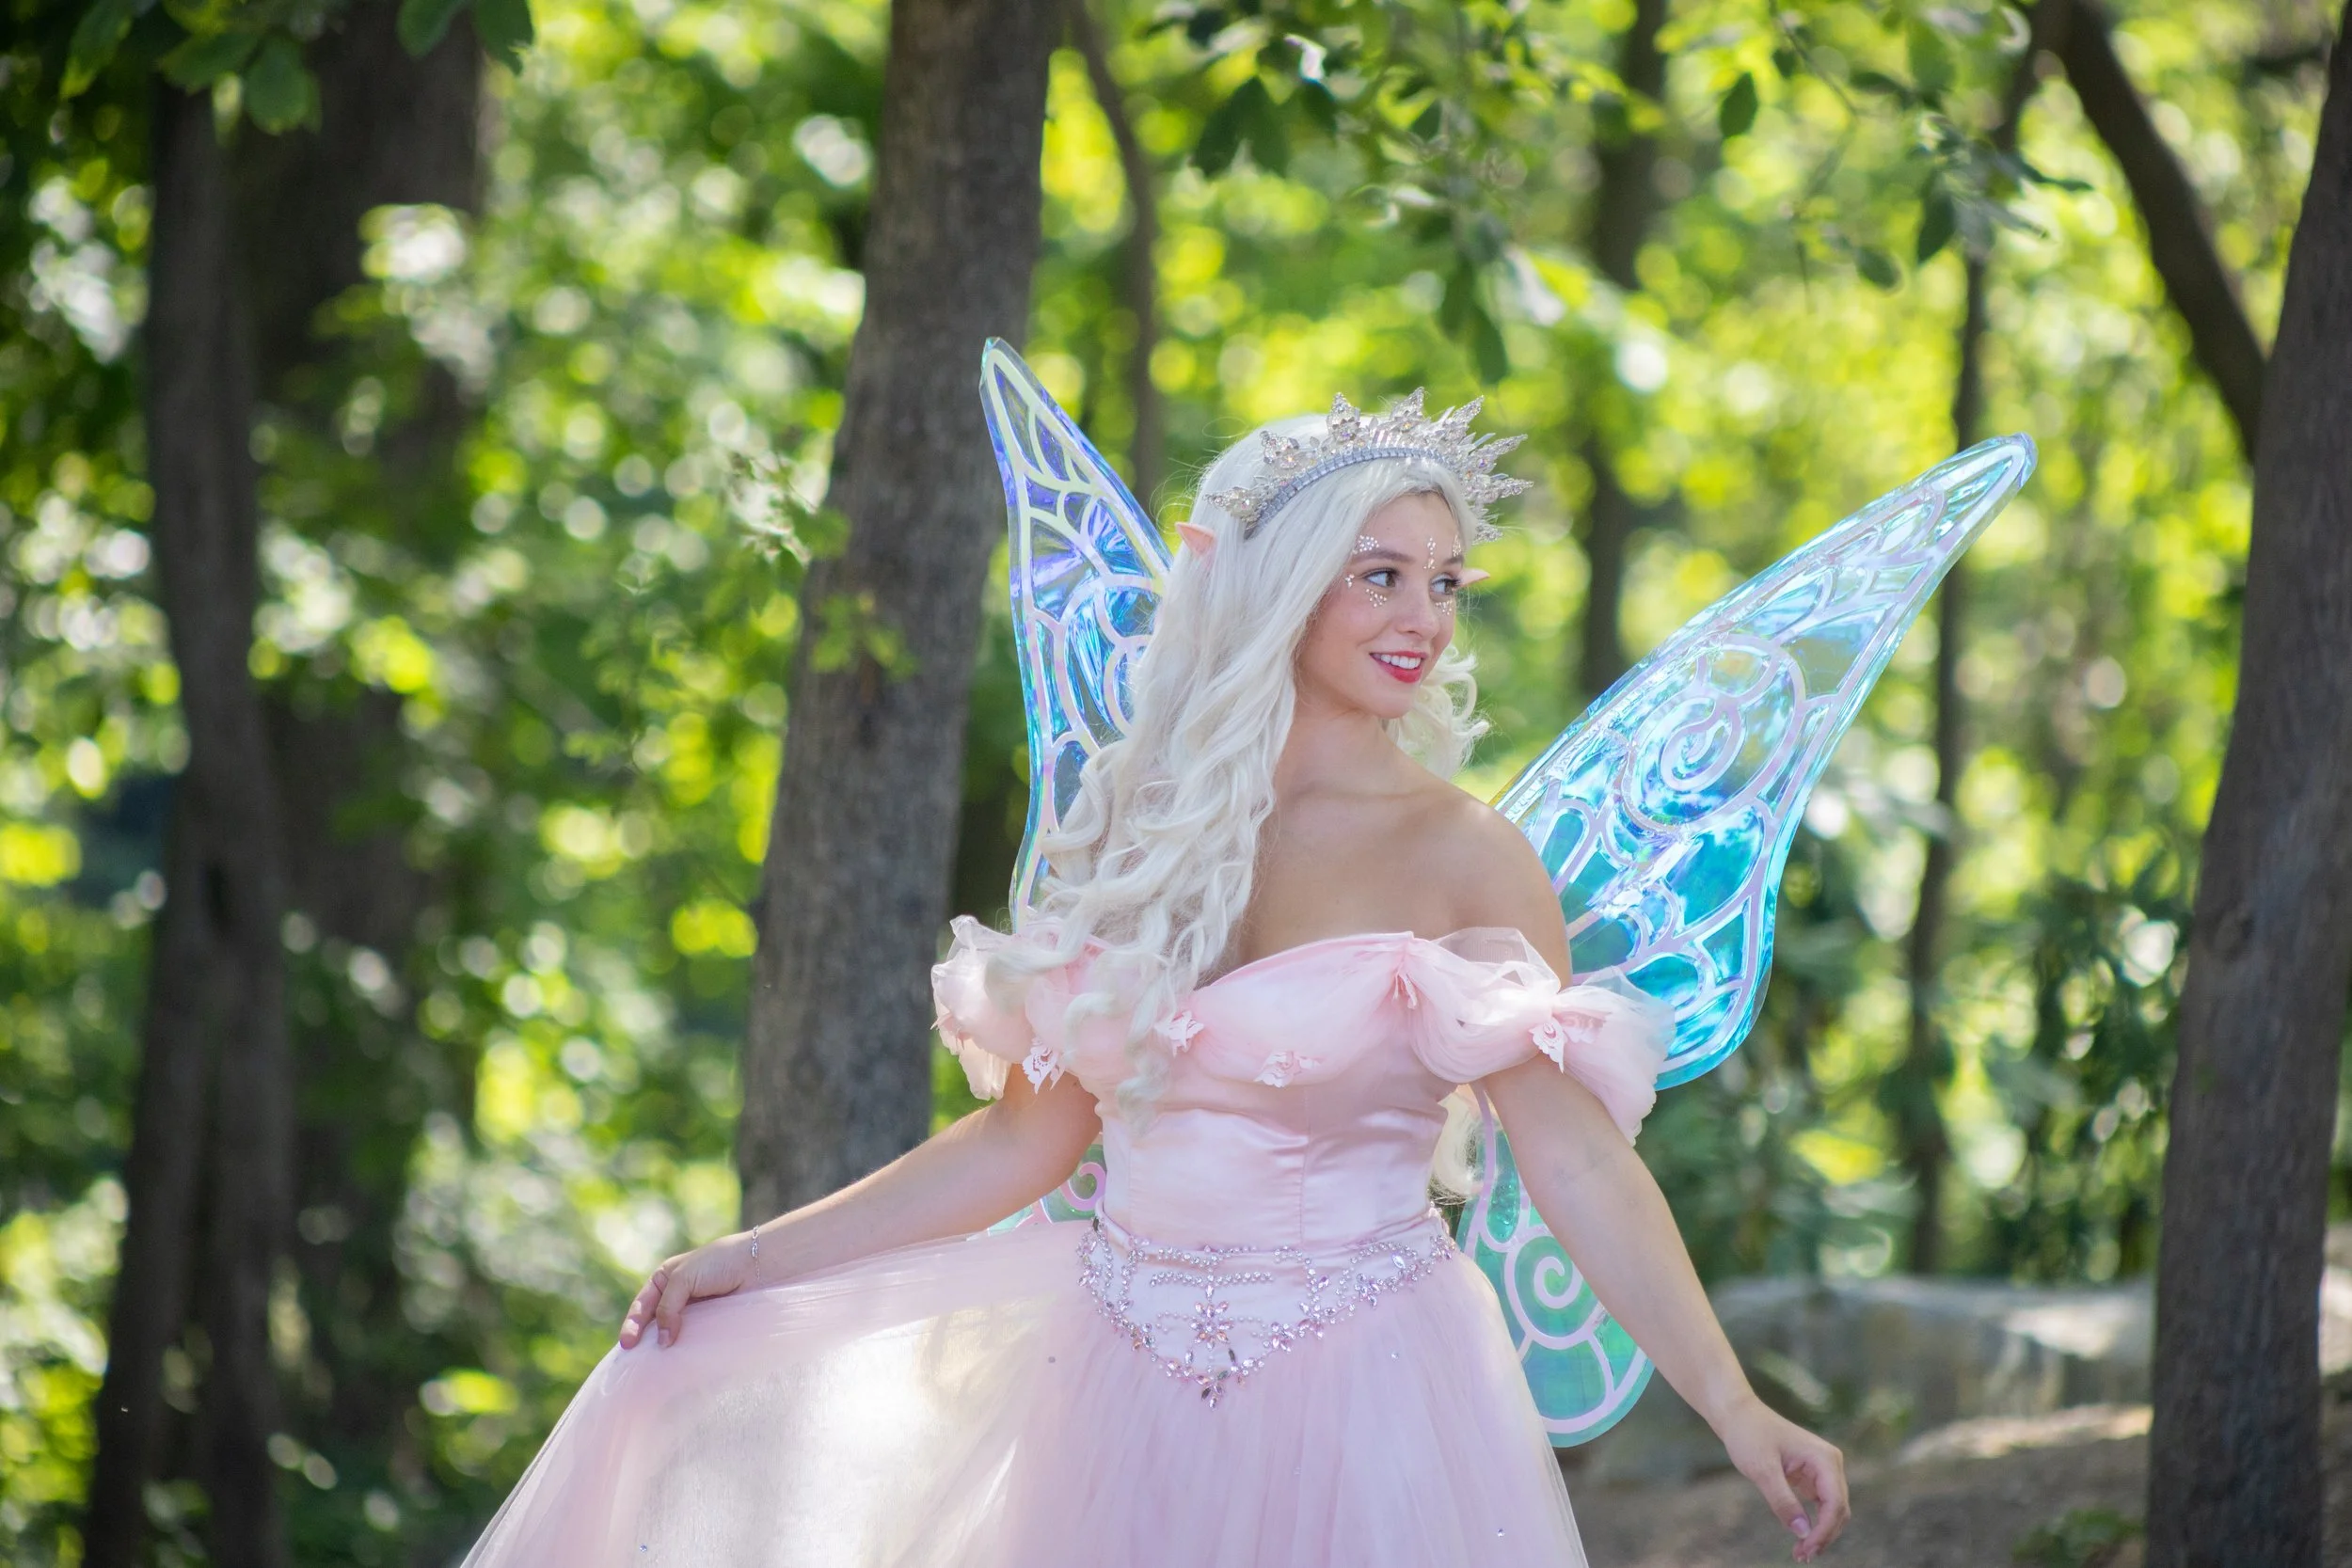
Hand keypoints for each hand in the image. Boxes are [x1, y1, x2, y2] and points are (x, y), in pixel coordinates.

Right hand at [617, 1229, 758, 1349]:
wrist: (760, 1265)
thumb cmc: (720, 1263)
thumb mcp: (684, 1277)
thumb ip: (667, 1307)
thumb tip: (662, 1341)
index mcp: (666, 1278)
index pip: (642, 1305)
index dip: (633, 1324)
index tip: (628, 1344)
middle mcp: (677, 1296)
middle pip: (654, 1322)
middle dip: (644, 1340)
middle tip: (634, 1361)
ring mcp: (695, 1312)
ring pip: (672, 1334)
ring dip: (663, 1349)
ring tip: (653, 1367)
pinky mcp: (711, 1325)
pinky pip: (693, 1340)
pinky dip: (684, 1351)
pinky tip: (678, 1363)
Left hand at [1714, 1394, 1848, 1561]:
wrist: (1738, 1415)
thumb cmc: (1749, 1435)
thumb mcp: (1762, 1469)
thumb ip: (1783, 1501)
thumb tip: (1802, 1532)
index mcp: (1824, 1459)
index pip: (1835, 1504)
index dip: (1824, 1531)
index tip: (1805, 1549)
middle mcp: (1829, 1463)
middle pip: (1838, 1510)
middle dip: (1823, 1536)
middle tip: (1801, 1556)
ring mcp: (1822, 1470)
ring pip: (1832, 1510)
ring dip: (1821, 1532)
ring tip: (1801, 1553)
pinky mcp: (1812, 1476)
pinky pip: (1821, 1505)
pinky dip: (1814, 1523)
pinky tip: (1801, 1537)